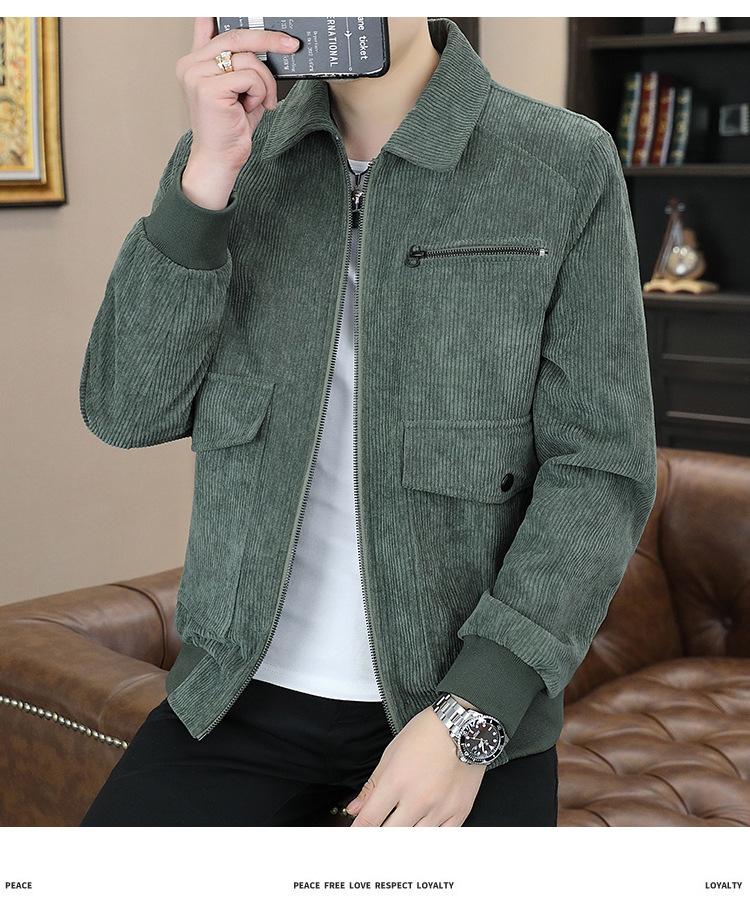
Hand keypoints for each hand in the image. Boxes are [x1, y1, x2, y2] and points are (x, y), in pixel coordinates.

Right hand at [176, 18, 299, 207]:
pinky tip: (252, 108)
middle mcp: (190, 65)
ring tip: (260, 101)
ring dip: (265, 82)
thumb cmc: (231, 128)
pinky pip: (250, 76)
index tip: (241, 10)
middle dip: (268, 39)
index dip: (220, 14)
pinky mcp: (208, 89)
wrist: (220, 159)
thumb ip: (242, 64)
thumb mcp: (239, 89)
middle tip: (291, 45)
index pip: (208, 26)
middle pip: (236, 37)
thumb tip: (263, 41)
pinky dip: (260, 92)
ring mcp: (196, 75)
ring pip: (247, 59)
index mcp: (194, 62)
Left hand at [345, 705, 486, 826]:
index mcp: (396, 782)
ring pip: (415, 840)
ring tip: (400, 830)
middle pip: (390, 835)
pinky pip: (441, 839)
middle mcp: (417, 799)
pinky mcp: (459, 811)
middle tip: (378, 832)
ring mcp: (439, 808)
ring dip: (404, 836)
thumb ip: (372, 785)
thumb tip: (356, 808)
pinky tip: (423, 832)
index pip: (369, 819)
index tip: (355, 835)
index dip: (358, 831)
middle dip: (378, 837)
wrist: (463, 726)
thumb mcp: (392, 752)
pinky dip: (429, 838)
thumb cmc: (428, 733)